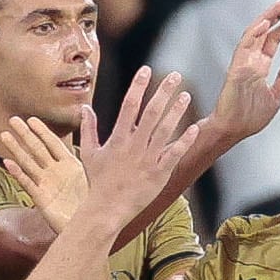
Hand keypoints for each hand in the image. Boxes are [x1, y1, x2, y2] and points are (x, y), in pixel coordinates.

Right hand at [0, 112, 90, 232]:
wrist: (92, 227)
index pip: (53, 143)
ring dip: (16, 149)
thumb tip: (96, 129)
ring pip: (28, 163)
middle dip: (25, 134)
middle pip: (37, 149)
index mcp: (70, 165)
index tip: (31, 119)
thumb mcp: (96, 173)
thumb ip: (94, 150)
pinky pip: (27, 184)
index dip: (42, 131)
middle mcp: (56, 173)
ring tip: (4, 135)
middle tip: (13, 119)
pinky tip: (8, 162)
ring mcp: (47, 185)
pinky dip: (18, 173)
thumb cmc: (96, 202)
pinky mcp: (41, 199)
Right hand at [77, 68, 199, 232]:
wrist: (107, 209)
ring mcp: (148, 160)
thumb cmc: (98, 181)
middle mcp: (134, 146)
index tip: (146, 70)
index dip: (138, 86)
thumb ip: (89, 128)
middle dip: (163, 92)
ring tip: (186, 94)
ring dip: (176, 111)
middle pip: (151, 113)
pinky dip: (184, 141)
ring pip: (165, 130)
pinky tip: (194, 128)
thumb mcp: (90, 153)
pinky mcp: (159, 174)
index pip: (129, 105)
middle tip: (174, 75)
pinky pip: (174, 154)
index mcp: (118, 139)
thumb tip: (85, 107)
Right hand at [202, 2, 279, 146]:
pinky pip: (243, 48)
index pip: (272, 40)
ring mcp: (242, 63)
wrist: (234, 130)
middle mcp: (251, 61)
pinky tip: (265, 23)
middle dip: (277, 16)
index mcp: (260, 66)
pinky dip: (253, 34)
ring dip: (266, 18)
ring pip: (253, 33)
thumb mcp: (275, 96)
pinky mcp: (235, 69)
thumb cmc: (251, 117)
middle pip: (263, 31)